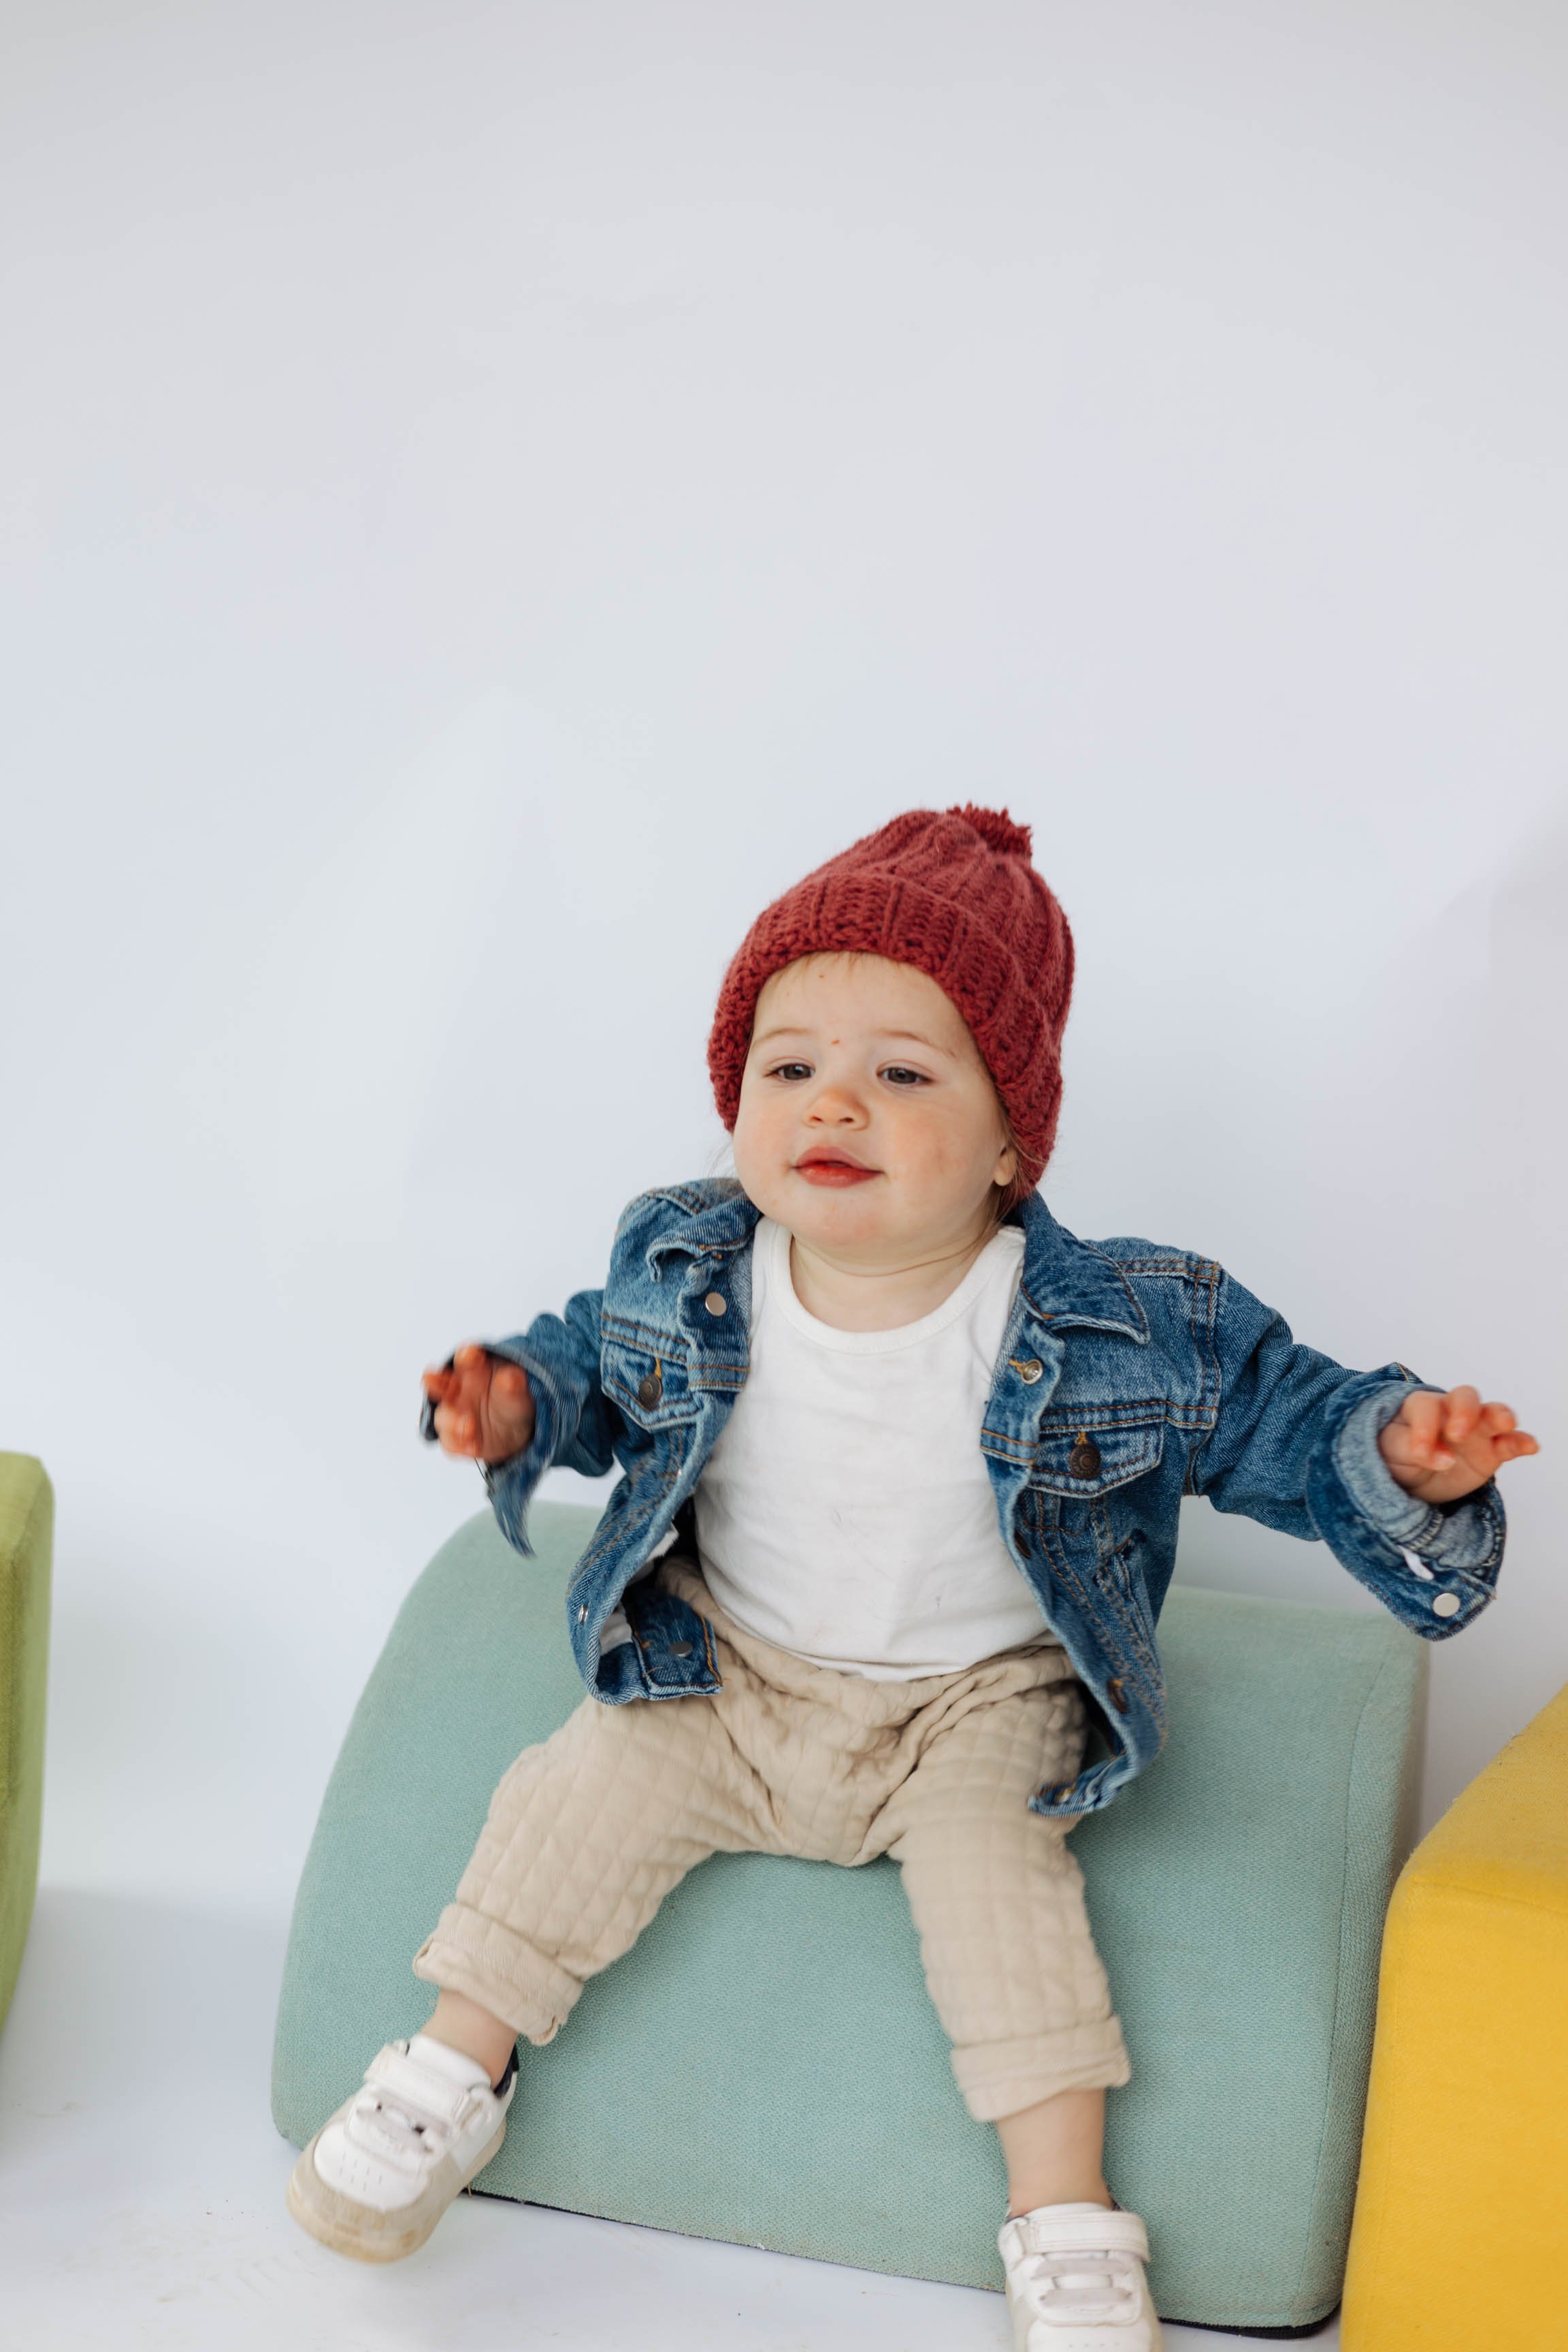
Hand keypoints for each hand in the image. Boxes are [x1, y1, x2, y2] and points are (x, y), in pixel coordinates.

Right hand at [422, 1343, 535, 1465]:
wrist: (516, 1430)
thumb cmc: (511, 1399)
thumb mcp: (518, 1390)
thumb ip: (513, 1383)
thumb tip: (508, 1378)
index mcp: (474, 1370)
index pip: (465, 1359)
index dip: (466, 1355)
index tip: (470, 1354)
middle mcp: (458, 1391)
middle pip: (437, 1384)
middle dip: (433, 1381)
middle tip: (431, 1380)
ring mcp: (454, 1416)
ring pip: (442, 1417)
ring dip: (451, 1421)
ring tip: (469, 1427)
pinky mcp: (456, 1439)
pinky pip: (450, 1443)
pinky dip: (457, 1445)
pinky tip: (473, 1447)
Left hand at [1378, 1384, 1538, 1506]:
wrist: (1411, 1479)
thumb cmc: (1398, 1454)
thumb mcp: (1393, 1451)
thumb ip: (1413, 1450)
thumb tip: (1445, 1458)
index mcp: (1422, 1407)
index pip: (1426, 1407)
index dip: (1423, 1427)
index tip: (1419, 1454)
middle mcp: (1452, 1413)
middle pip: (1464, 1398)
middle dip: (1465, 1411)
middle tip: (1457, 1434)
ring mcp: (1475, 1430)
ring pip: (1491, 1414)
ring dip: (1500, 1416)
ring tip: (1505, 1424)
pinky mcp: (1491, 1450)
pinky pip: (1510, 1442)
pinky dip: (1521, 1442)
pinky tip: (1530, 1446)